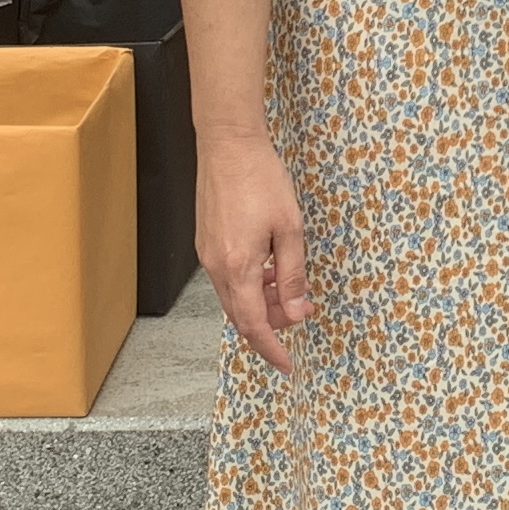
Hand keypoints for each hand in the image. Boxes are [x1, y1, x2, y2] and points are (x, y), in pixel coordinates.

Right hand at [196, 136, 312, 371]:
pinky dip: (250, 284)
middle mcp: (216, 266)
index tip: (288, 365)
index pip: (252, 325)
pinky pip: (228, 278)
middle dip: (272, 324)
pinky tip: (270, 269)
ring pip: (234, 297)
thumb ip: (291, 276)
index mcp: (237, 267)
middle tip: (302, 312)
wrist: (228, 144)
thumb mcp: (289, 229)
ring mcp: (207, 255)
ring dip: (262, 303)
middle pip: (241, 315)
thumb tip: (294, 313)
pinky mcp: (206, 242)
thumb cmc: (260, 179)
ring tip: (290, 289)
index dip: (271, 349)